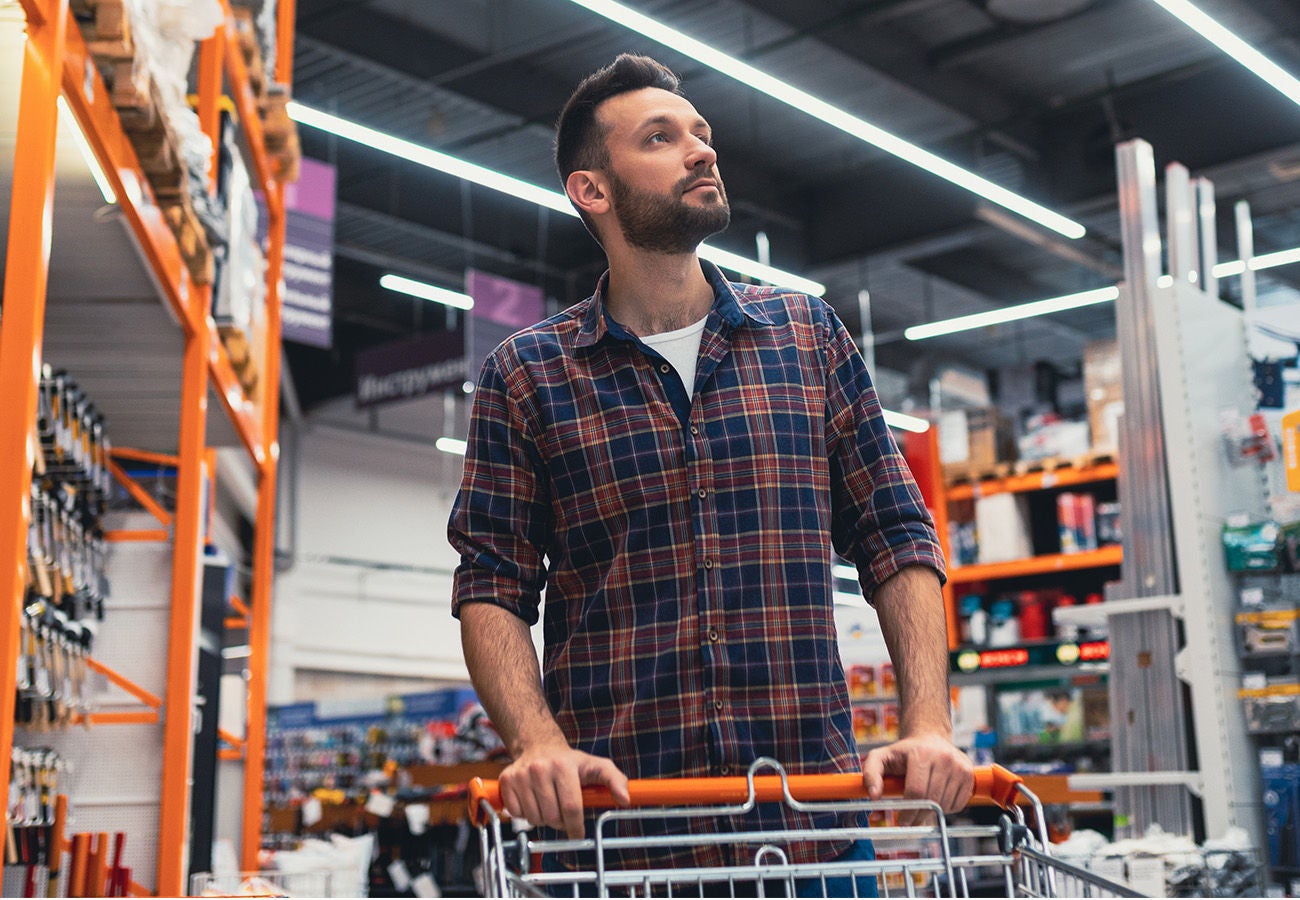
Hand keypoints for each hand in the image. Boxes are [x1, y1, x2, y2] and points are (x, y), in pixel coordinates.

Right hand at [497, 740, 629, 838]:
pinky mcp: (507, 780)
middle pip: (552, 817)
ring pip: (533, 818)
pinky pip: (516, 813)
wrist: (538, 745)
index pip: (571, 808)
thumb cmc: (570, 762)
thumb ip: (615, 780)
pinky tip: (533, 801)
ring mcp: (521, 774)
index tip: (578, 834)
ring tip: (549, 804)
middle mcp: (540, 768)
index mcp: (564, 766)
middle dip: (560, 823)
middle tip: (563, 814)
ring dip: (543, 819)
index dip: (576, 827)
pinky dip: (526, 814)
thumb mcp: (596, 766)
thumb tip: (625, 799)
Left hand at [862, 733, 973, 824]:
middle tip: (911, 821)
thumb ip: (870, 774)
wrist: (929, 738)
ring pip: (946, 804)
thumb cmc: (903, 752)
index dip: (909, 811)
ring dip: (933, 812)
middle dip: (920, 816)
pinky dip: (947, 809)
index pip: (917, 791)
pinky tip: (937, 797)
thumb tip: (873, 796)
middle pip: (932, 800)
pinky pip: (959, 804)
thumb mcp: (881, 757)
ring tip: (923, 803)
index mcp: (921, 753)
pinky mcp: (970, 774)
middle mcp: (944, 758)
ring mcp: (959, 765)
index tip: (902, 821)